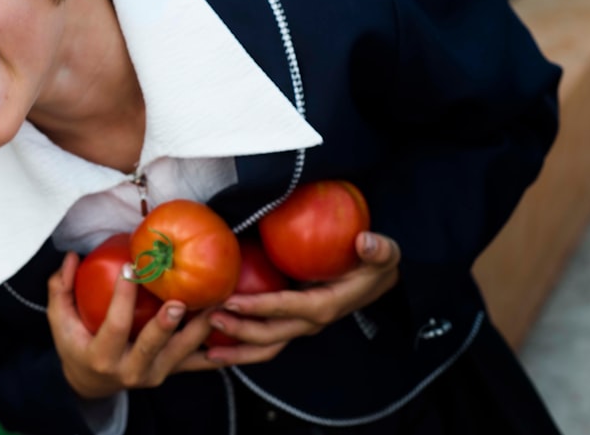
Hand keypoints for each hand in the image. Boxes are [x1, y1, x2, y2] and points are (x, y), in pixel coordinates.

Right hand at [46, 251, 220, 398]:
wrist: (92, 383)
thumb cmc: (76, 344)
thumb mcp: (60, 321)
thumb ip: (61, 288)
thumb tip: (72, 256)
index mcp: (101, 356)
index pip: (113, 326)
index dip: (121, 298)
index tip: (129, 268)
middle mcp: (130, 370)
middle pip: (151, 346)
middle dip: (166, 324)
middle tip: (178, 300)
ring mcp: (154, 374)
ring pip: (182, 353)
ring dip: (200, 328)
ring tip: (215, 302)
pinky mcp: (171, 373)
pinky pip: (198, 362)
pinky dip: (217, 347)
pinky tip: (232, 326)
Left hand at [206, 231, 400, 365]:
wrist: (377, 280)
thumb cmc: (374, 263)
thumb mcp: (384, 253)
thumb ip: (377, 249)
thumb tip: (364, 241)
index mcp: (327, 305)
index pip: (290, 308)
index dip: (261, 306)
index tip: (232, 300)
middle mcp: (311, 322)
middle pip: (271, 335)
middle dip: (239, 330)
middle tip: (208, 317)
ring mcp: (299, 326)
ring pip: (266, 346)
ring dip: (236, 349)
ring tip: (205, 348)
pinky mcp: (291, 323)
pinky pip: (264, 339)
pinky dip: (240, 344)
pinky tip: (214, 342)